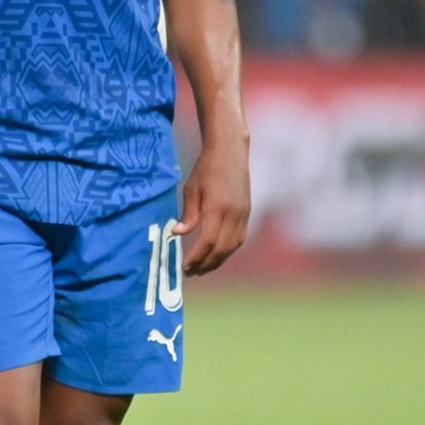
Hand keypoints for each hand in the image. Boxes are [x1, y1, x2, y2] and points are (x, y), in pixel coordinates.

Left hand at [172, 134, 250, 276]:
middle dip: (206, 264)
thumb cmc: (206, 169)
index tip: (184, 266)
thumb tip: (177, 234)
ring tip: (202, 268)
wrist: (230, 152)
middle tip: (191, 272)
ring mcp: (243, 214)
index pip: (207, 241)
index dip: (196, 257)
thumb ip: (188, 214)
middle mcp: (233, 214)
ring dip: (217, 260)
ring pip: (232, 247)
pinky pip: (239, 239)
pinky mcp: (247, 213)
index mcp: (217, 207)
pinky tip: (216, 254)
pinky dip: (227, 251)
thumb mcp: (191, 189)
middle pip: (221, 249)